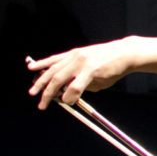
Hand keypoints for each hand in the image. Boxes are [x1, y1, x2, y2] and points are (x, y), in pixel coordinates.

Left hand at [26, 34, 156, 109]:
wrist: (126, 53)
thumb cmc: (110, 60)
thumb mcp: (91, 65)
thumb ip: (80, 77)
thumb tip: (70, 93)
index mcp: (74, 54)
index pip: (53, 59)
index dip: (40, 64)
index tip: (30, 69)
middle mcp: (75, 56)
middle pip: (52, 72)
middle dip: (41, 84)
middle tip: (32, 93)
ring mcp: (82, 63)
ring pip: (59, 79)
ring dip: (49, 93)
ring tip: (44, 102)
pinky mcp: (90, 70)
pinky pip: (75, 86)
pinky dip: (69, 95)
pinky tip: (66, 101)